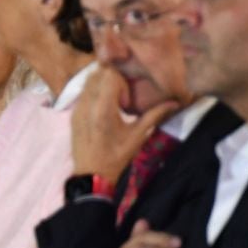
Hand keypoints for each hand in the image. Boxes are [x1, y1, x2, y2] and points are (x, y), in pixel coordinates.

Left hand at [69, 68, 177, 184]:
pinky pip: (82, 93)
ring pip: (88, 81)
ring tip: (113, 102)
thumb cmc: (117, 155)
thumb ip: (155, 115)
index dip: (122, 82)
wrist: (92, 174)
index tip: (127, 100)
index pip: (109, 75)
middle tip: (122, 98)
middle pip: (98, 73)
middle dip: (112, 80)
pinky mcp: (72, 113)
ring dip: (102, 85)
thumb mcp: (138, 135)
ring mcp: (76, 107)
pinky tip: (103, 109)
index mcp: (103, 108)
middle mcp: (86, 103)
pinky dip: (94, 93)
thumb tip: (175, 102)